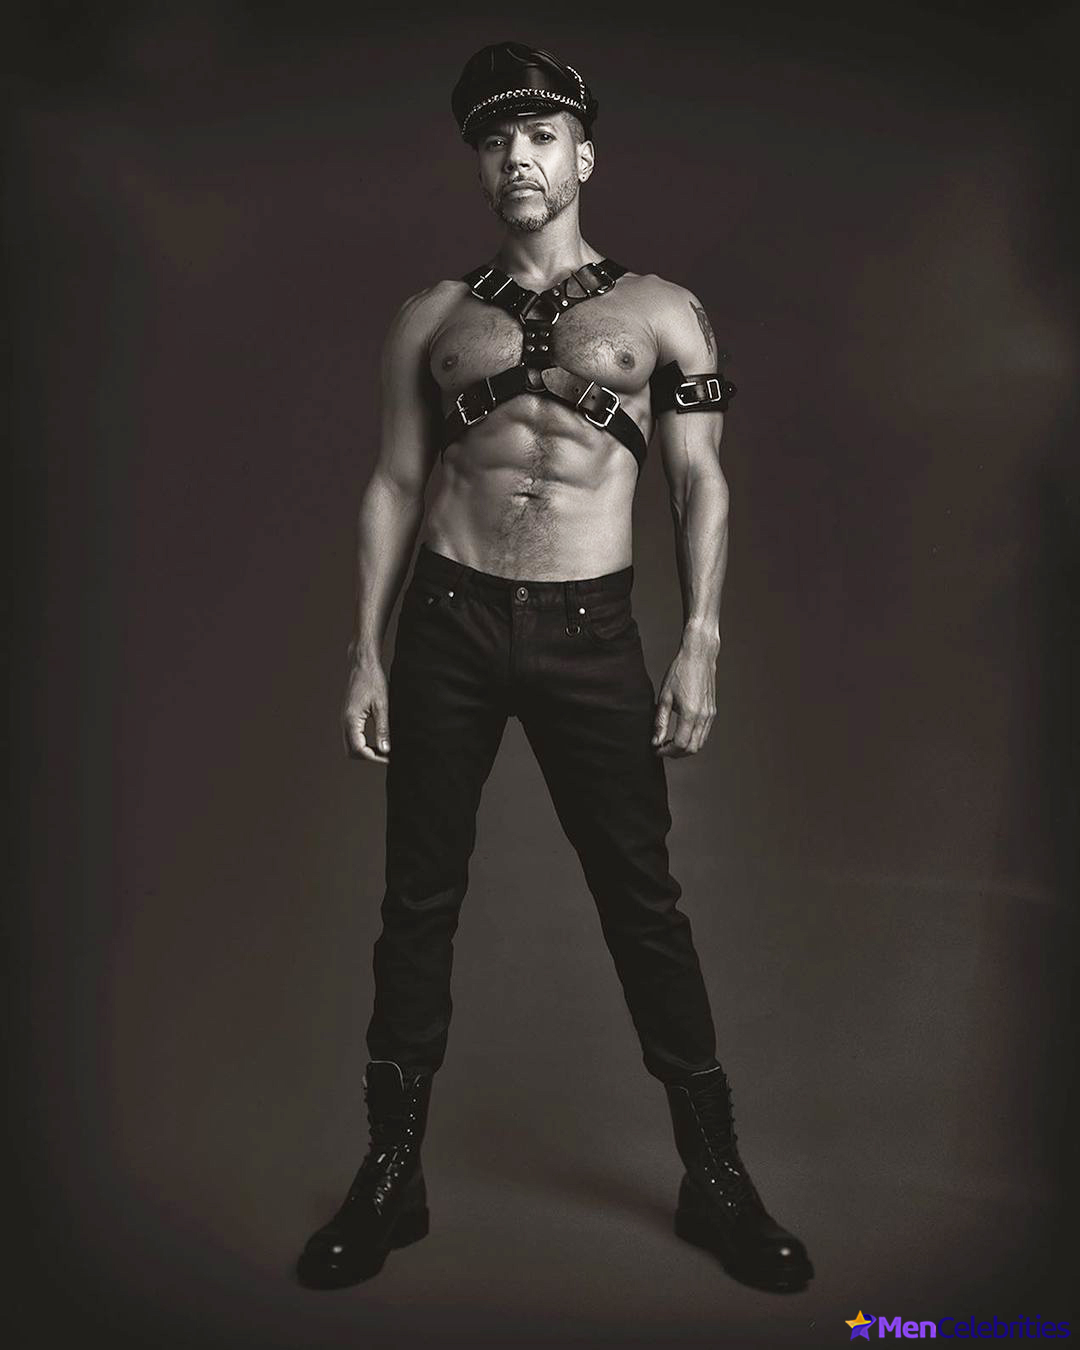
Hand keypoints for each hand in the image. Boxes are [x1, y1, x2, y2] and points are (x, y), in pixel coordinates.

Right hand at [342, 656, 390, 763]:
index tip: (390, 758)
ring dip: (366, 751)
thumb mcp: (383, 705)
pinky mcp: (349, 717)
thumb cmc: (373, 680)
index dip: (375, 758)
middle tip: (388, 756)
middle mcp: (345, 722)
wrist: (363, 664)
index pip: (359, 750)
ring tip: (385, 749)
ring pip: (351, 746)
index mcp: (351, 720)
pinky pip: (353, 737)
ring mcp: (345, 720)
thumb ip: (383, 728)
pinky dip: (364, 743)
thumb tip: (386, 750)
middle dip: (369, 757)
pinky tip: (378, 740)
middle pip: (352, 752)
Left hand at [652, 641, 717, 757]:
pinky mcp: (712, 711)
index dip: (666, 751)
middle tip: (662, 748)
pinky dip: (693, 739)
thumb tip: (655, 741)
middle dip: (676, 753)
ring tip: (669, 742)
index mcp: (690, 714)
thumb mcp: (664, 697)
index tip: (656, 749)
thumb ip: (660, 721)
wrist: (699, 656)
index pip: (680, 744)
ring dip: (685, 748)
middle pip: (692, 749)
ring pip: (700, 743)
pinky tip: (680, 733)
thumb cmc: (680, 672)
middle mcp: (704, 717)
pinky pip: (704, 733)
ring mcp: (710, 715)